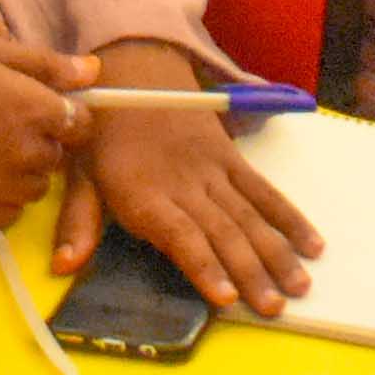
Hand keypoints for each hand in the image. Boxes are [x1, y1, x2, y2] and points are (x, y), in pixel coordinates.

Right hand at [0, 34, 89, 237]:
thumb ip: (43, 63)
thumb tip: (93, 70)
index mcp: (35, 110)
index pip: (81, 123)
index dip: (65, 114)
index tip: (40, 108)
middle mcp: (28, 154)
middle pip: (56, 156)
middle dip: (39, 142)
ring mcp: (4, 189)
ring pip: (34, 187)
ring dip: (20, 172)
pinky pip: (8, 213)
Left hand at [56, 43, 322, 314]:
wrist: (134, 68)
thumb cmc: (101, 130)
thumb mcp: (77, 172)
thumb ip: (78, 222)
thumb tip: (64, 267)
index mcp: (143, 192)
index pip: (180, 234)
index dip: (204, 265)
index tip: (226, 297)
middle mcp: (184, 183)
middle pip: (223, 231)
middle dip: (251, 271)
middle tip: (275, 307)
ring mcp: (213, 169)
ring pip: (250, 214)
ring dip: (277, 251)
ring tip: (300, 285)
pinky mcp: (231, 157)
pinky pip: (264, 189)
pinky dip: (289, 216)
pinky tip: (310, 243)